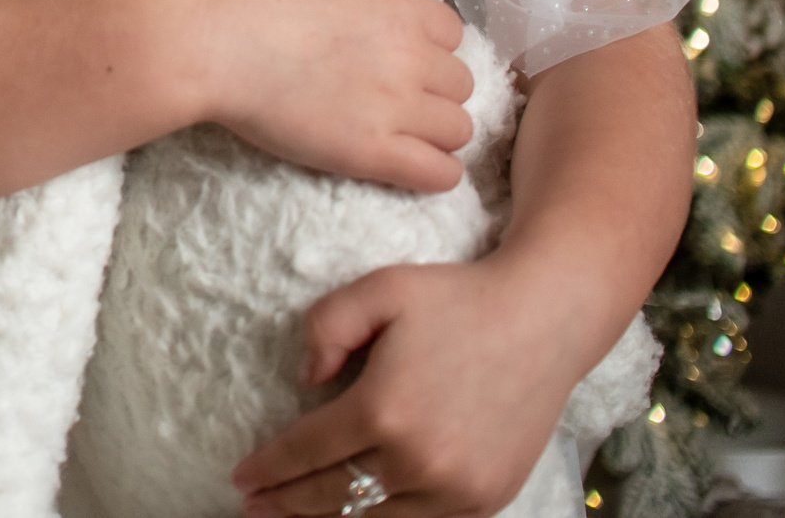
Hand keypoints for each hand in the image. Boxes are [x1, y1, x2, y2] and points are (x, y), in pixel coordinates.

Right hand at [204, 0, 474, 192]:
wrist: (223, 44)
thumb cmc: (261, 6)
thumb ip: (380, 6)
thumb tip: (396, 28)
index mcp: (401, 8)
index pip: (454, 36)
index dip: (428, 50)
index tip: (400, 60)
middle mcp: (411, 55)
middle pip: (460, 85)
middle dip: (432, 92)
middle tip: (392, 99)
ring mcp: (396, 106)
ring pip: (458, 129)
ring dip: (434, 132)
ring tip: (397, 134)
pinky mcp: (374, 151)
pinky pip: (442, 173)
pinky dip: (435, 172)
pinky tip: (409, 166)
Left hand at [229, 257, 591, 517]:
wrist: (544, 320)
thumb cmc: (457, 300)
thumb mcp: (379, 289)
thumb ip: (326, 327)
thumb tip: (305, 378)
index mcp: (383, 410)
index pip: (306, 452)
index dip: (268, 468)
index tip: (239, 477)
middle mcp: (418, 460)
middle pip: (332, 496)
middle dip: (284, 503)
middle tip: (252, 505)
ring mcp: (456, 489)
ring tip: (292, 516)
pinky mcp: (485, 500)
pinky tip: (357, 515)